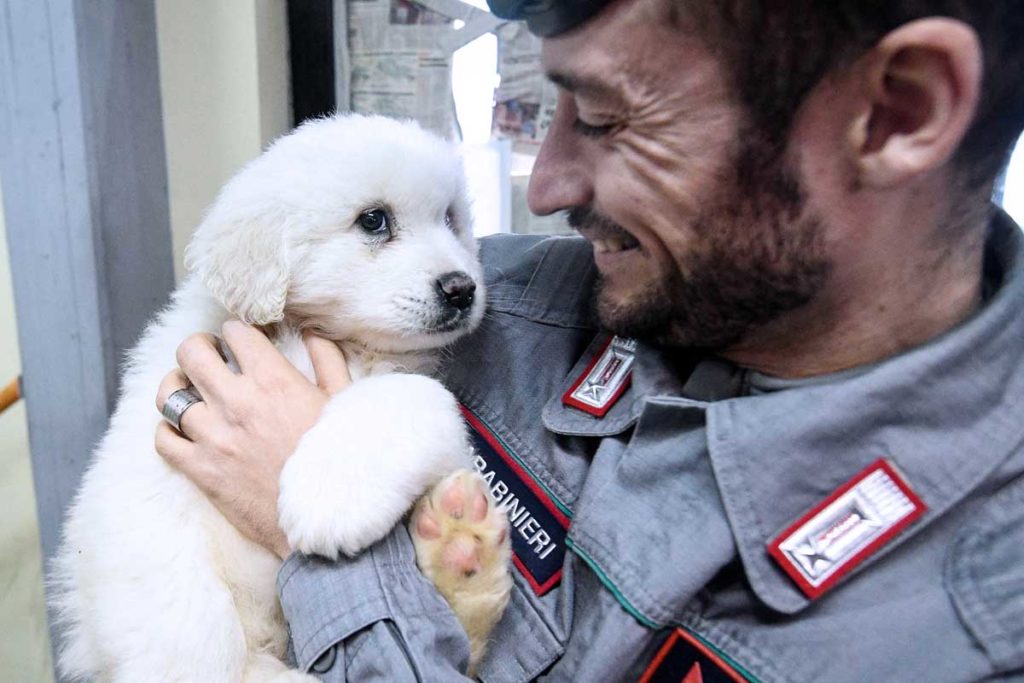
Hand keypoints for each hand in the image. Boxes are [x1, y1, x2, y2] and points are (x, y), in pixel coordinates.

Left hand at [155, 321, 351, 558]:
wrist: (327, 519)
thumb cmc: (341, 459)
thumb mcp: (345, 401)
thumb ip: (327, 360)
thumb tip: (313, 333)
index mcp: (274, 380)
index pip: (236, 332)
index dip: (239, 330)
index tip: (244, 340)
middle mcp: (236, 402)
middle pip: (191, 352)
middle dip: (200, 346)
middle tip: (211, 354)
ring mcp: (213, 437)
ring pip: (169, 394)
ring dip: (177, 385)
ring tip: (189, 387)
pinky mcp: (201, 471)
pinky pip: (163, 440)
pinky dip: (168, 430)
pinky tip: (183, 430)